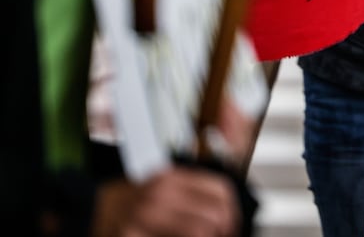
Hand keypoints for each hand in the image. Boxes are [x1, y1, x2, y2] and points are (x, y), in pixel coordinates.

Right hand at [95, 167, 240, 236]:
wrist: (85, 211)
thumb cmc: (124, 202)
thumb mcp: (159, 186)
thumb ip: (189, 192)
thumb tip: (224, 209)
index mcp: (170, 178)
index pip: (220, 189)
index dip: (232, 210)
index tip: (231, 224)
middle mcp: (160, 195)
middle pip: (214, 213)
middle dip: (224, 230)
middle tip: (223, 236)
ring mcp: (145, 216)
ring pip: (200, 230)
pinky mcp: (132, 235)